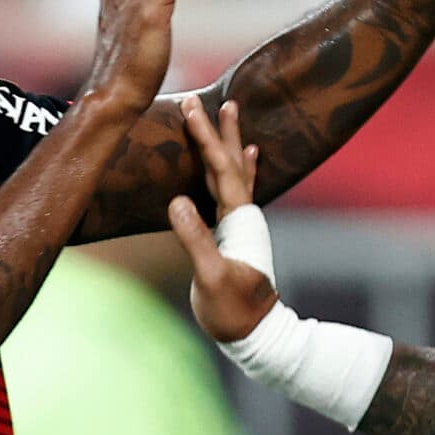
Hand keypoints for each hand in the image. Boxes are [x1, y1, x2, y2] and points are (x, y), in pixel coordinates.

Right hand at [165, 98, 279, 341]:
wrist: (257, 336)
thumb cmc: (234, 311)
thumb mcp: (210, 277)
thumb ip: (195, 239)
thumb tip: (176, 199)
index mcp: (238, 221)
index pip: (220, 170)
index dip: (205, 138)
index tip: (192, 107)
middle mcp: (243, 217)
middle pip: (231, 163)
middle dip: (218, 131)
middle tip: (210, 98)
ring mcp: (241, 225)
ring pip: (234, 173)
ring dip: (230, 143)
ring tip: (230, 111)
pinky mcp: (234, 235)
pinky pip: (235, 193)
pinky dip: (240, 171)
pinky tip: (249, 157)